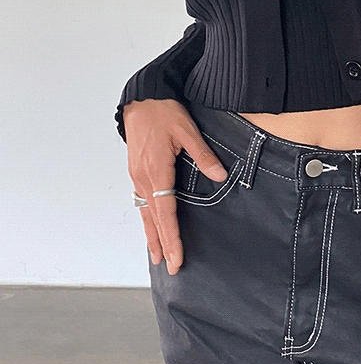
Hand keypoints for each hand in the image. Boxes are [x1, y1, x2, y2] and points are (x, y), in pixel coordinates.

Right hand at [124, 99, 227, 273]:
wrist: (142, 96)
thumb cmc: (164, 111)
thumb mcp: (188, 130)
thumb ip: (203, 155)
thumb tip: (220, 175)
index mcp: (156, 170)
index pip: (166, 213)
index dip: (172, 237)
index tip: (176, 256)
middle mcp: (143, 177)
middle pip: (153, 219)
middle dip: (162, 244)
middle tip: (170, 267)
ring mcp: (137, 174)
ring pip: (144, 212)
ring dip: (151, 235)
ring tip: (156, 255)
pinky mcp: (136, 170)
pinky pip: (141, 200)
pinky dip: (146, 218)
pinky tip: (151, 226)